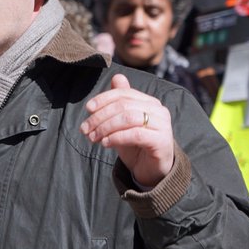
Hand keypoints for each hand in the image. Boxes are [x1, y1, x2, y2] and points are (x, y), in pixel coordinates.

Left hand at [81, 73, 174, 187]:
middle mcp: (159, 110)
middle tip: (85, 129)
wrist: (151, 171)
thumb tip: (117, 77)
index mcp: (149, 102)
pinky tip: (105, 143)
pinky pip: (136, 134)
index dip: (103, 99)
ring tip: (93, 137)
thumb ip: (119, 103)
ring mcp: (163, 125)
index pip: (123, 93)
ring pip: (129, 118)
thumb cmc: (136, 146)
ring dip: (106, 127)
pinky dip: (116, 137)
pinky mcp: (162, 141)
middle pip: (124, 105)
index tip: (88, 109)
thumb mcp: (122, 123)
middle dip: (100, 117)